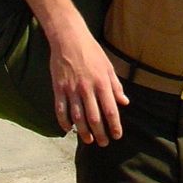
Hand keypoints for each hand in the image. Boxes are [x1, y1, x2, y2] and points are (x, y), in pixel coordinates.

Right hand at [49, 20, 128, 145]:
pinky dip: (64, 122)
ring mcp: (72, 90)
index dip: (115, 126)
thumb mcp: (109, 67)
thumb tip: (124, 102)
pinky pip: (61, 110)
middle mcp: (87, 89)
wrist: (69, 39)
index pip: (110, 110)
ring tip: (88, 141)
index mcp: (102, 83)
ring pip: (78, 117)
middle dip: (100, 133)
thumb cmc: (92, 52)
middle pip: (95, 118)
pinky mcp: (58, 88)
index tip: (117, 136)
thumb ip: (116, 86)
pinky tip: (68, 130)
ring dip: (83, 132)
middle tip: (104, 143)